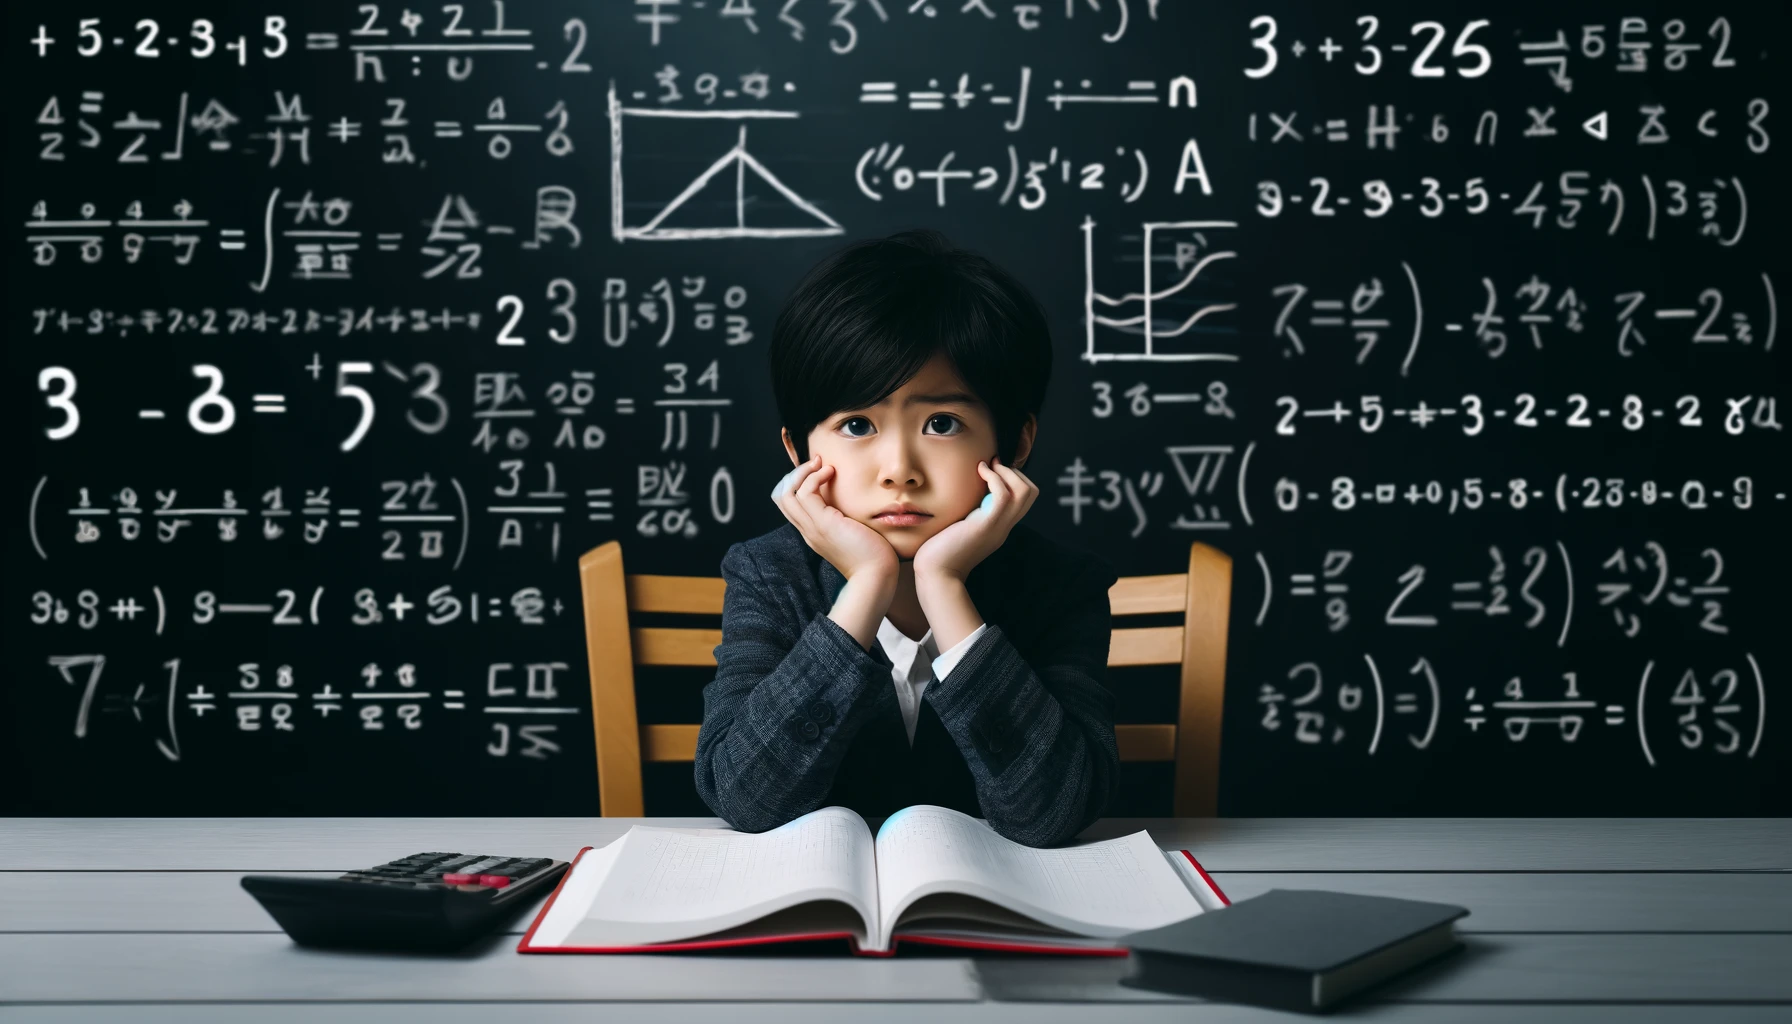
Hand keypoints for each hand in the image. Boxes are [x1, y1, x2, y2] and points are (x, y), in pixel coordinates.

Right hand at [771, 455, 899, 583]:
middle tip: (816, 464)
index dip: (796, 483)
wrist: (876, 575)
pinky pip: (805, 493)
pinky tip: (831, 473)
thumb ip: (843, 517)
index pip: (788, 504)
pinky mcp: (823, 524)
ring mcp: (812, 528)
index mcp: (812, 532)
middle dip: (795, 474)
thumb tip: (847, 497)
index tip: (817, 471)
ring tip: (823, 466)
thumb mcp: (852, 531)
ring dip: (803, 472)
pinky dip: (814, 477)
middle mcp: (807, 530)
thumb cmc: (872, 554)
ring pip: (786, 493)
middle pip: (780, 496)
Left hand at [911, 455, 1037, 583]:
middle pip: (1031, 492)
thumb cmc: (940, 552)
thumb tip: (965, 494)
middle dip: (1014, 471)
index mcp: (1000, 526)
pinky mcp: (986, 526)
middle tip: (992, 466)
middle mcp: (1004, 526)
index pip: (1025, 498)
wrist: (936, 575)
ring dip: (1007, 472)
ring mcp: (998, 527)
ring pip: (1024, 491)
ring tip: (987, 467)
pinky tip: (979, 472)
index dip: (1013, 478)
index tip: (992, 469)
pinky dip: (994, 477)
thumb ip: (969, 513)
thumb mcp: (960, 527)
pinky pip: (1003, 495)